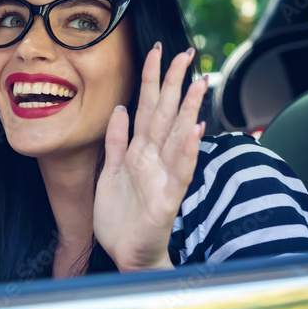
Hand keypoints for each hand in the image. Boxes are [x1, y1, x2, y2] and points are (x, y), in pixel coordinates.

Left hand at [93, 44, 207, 271]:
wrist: (126, 255)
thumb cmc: (121, 218)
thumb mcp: (108, 173)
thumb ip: (115, 142)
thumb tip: (120, 109)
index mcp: (138, 153)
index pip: (147, 108)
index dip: (152, 80)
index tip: (158, 52)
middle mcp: (154, 160)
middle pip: (166, 115)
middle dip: (174, 83)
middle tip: (186, 53)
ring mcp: (163, 178)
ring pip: (178, 137)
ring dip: (189, 110)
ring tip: (199, 83)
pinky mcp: (167, 200)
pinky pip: (180, 172)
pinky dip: (187, 151)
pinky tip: (196, 130)